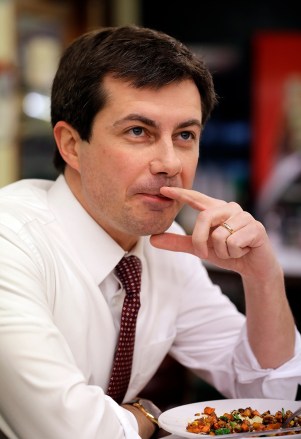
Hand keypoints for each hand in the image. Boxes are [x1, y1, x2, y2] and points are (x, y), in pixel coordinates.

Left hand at [150, 186, 279, 280]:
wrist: (253, 267)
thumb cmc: (227, 253)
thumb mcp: (199, 248)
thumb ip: (178, 242)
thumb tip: (152, 239)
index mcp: (216, 209)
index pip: (196, 198)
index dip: (180, 194)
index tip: (163, 190)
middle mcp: (230, 209)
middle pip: (204, 218)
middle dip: (200, 241)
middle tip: (205, 253)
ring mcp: (244, 217)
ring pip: (219, 236)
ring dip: (222, 251)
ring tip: (233, 250)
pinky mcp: (256, 228)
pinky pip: (233, 243)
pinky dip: (234, 253)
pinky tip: (243, 250)